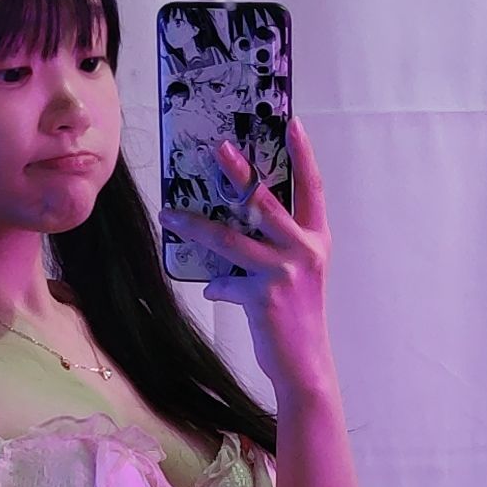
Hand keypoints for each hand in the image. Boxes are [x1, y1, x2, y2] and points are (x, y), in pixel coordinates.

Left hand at [161, 114, 335, 401]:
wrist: (305, 364)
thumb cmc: (297, 317)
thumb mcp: (295, 276)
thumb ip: (272, 251)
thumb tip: (228, 238)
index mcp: (316, 241)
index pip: (312, 189)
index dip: (304, 155)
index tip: (292, 122)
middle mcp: (305, 251)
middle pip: (266, 201)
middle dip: (240, 173)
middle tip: (219, 147)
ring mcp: (285, 272)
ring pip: (230, 238)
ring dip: (195, 226)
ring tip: (170, 213)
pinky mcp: (263, 295)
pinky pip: (225, 283)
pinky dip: (216, 287)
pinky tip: (213, 290)